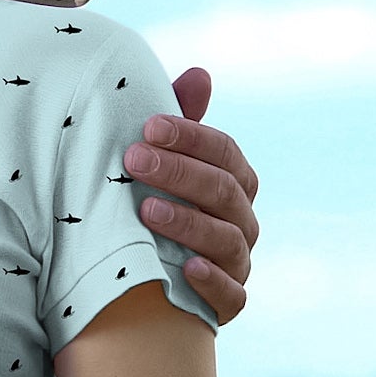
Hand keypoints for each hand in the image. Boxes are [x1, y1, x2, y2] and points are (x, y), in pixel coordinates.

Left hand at [124, 68, 258, 324]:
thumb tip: (200, 73)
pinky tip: (185, 268)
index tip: (147, 126)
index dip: (191, 137)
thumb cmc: (149, 201)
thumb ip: (178, 123)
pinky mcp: (227, 303)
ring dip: (188, 223)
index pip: (225, 152)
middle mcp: (241, 221)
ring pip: (227, 240)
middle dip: (179, 173)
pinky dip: (212, 282)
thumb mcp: (158, 162)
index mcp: (232, 182)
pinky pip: (232, 296)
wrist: (135, 275)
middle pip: (223, 192)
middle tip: (134, 160)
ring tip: (146, 209)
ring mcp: (237, 263)